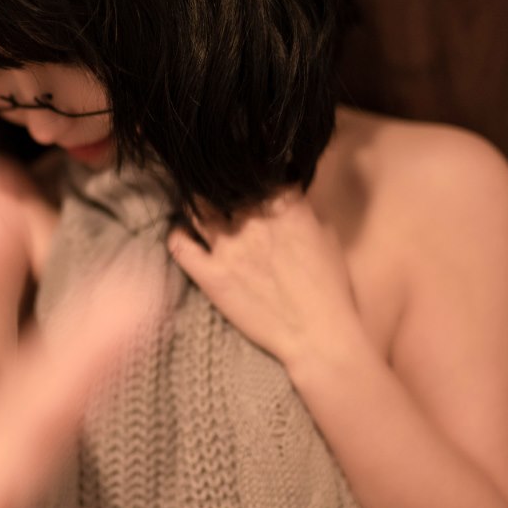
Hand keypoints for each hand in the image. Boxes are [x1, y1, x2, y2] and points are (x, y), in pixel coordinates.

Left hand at [165, 189, 366, 370]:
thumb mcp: (328, 237)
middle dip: (220, 183)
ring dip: (195, 202)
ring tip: (196, 204)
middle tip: (217, 187)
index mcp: (287, 206)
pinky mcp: (211, 275)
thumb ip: (304, 211)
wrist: (318, 336)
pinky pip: (180, 245)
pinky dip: (177, 234)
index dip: (253, 173)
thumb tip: (290, 197)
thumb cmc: (330, 289)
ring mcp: (229, 247)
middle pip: (223, 184)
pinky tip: (182, 232)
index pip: (259, 171)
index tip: (249, 178)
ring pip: (197, 207)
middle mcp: (255, 220)